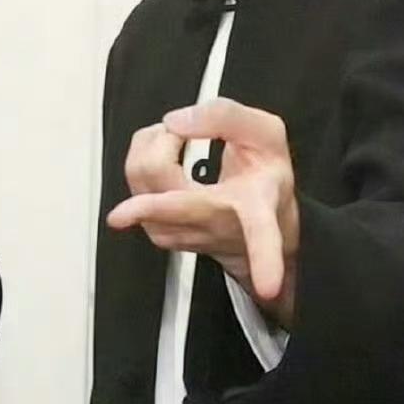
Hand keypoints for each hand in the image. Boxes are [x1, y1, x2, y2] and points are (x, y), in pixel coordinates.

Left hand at [107, 98, 299, 313]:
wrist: (259, 223)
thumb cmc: (264, 178)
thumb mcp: (266, 134)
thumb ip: (227, 117)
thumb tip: (174, 121)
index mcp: (255, 208)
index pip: (261, 234)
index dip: (266, 259)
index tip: (269, 286)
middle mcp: (216, 226)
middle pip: (174, 210)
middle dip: (148, 201)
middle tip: (165, 136)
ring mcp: (181, 233)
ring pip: (143, 182)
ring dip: (153, 144)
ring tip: (179, 135)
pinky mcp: (158, 230)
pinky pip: (135, 181)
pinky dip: (144, 153)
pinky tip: (166, 147)